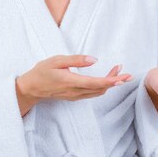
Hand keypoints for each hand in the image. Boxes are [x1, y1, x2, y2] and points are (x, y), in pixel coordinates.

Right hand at [15, 55, 131, 115]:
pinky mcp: (75, 96)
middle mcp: (75, 91)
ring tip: (118, 72)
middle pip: (100, 88)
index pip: (95, 83)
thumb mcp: (56, 60)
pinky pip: (93, 93)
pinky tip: (106, 79)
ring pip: (98, 92)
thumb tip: (94, 60)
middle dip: (115, 81)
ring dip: (110, 84)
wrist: (31, 88)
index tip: (123, 76)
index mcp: (71, 82)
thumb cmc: (42, 71)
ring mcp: (75, 96)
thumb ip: (76, 60)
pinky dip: (102, 86)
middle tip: (126, 72)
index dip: (111, 80)